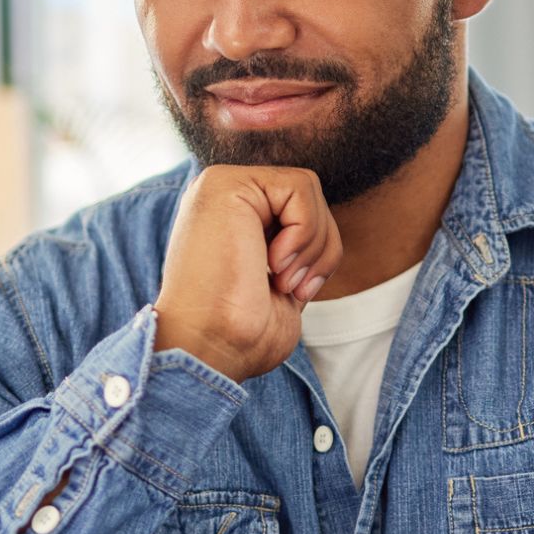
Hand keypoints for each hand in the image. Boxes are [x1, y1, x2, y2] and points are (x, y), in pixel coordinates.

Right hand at [153, 165, 343, 380]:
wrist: (208, 349)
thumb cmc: (241, 336)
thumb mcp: (283, 284)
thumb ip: (297, 251)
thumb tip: (325, 238)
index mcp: (232, 217)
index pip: (302, 211)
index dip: (317, 254)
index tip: (296, 294)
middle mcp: (222, 196)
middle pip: (309, 197)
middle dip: (321, 249)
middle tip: (291, 288)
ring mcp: (219, 185)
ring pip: (308, 188)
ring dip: (312, 244)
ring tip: (282, 279)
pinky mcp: (225, 183)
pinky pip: (300, 187)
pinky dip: (304, 231)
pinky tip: (274, 263)